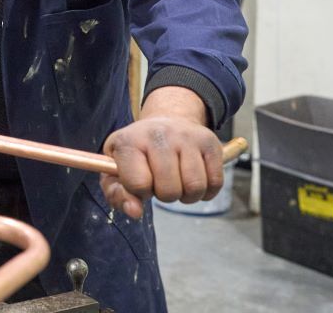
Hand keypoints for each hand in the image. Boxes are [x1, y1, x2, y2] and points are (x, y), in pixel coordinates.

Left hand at [100, 86, 223, 218]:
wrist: (166, 120)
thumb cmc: (139, 153)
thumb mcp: (117, 171)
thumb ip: (118, 195)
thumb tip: (135, 212)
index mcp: (128, 141)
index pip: (138, 184)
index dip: (141, 192)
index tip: (140, 182)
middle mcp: (157, 134)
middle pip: (169, 190)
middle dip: (165, 195)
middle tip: (161, 182)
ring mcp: (186, 136)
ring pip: (195, 187)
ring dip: (187, 195)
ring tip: (177, 182)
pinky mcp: (209, 142)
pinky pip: (215, 183)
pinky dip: (206, 191)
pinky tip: (192, 179)